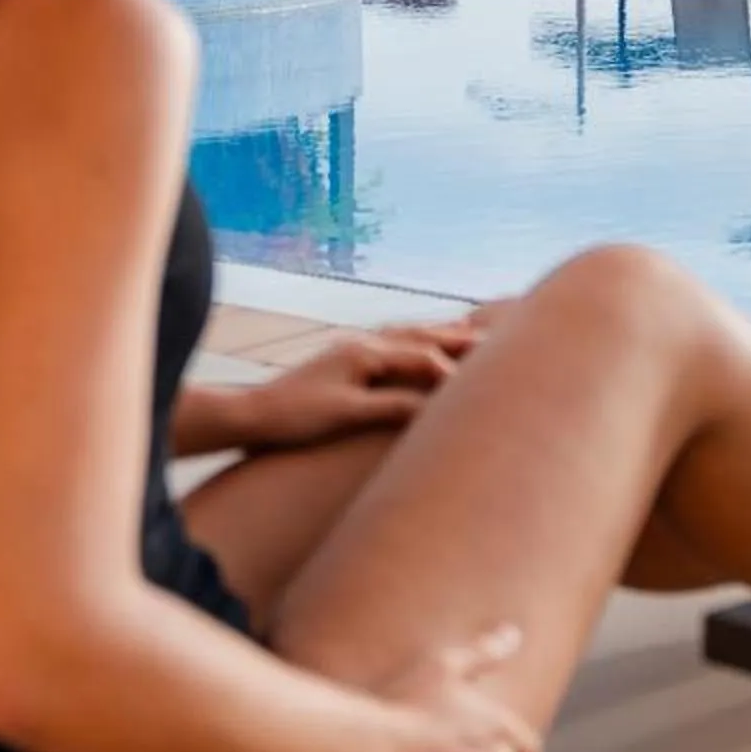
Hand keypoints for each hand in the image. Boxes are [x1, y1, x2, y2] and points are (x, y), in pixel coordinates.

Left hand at [234, 322, 478, 450]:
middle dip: (460, 337)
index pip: (424, 357)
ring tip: (470, 334)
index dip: (455, 371)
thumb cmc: (296, 417)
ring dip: (441, 334)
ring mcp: (354, 349)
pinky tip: (422, 347)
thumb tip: (433, 407)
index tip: (485, 385)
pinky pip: (394, 342)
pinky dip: (418, 341)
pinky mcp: (347, 360)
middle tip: (499, 338)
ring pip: (408, 334)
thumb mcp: (346, 414)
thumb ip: (391, 407)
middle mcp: (363, 343)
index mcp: (366, 353)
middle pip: (422, 335)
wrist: (251, 415)